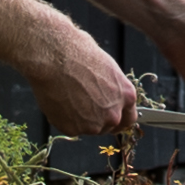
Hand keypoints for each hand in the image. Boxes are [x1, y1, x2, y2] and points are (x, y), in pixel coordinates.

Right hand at [20, 20, 139, 136]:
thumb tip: (107, 93)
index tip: (110, 118)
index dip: (118, 119)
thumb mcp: (108, 68)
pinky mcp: (73, 129)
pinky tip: (59, 101)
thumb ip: (112, 89)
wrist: (56, 58)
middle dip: (97, 119)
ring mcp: (93, 125)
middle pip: (108, 126)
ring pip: (87, 128)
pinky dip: (64, 119)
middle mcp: (113, 115)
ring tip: (68, 97)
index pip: (128, 119)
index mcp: (126, 96)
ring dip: (80, 119)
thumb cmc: (79, 54)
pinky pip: (69, 128)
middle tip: (82, 103)